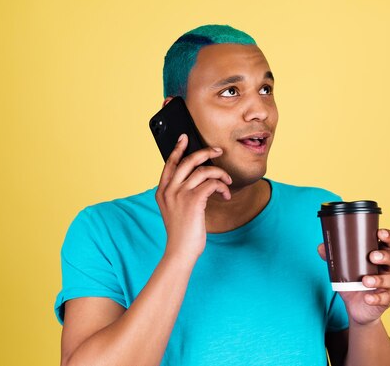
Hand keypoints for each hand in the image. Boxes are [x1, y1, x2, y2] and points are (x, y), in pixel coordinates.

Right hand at [155, 134, 231, 260]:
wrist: (180, 251)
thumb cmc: (181, 232)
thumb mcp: (175, 210)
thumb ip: (179, 193)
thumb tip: (197, 176)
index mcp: (162, 191)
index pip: (169, 164)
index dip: (177, 149)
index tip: (185, 137)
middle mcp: (169, 190)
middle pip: (188, 161)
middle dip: (206, 152)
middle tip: (218, 151)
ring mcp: (180, 194)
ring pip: (204, 170)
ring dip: (220, 174)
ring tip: (227, 182)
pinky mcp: (193, 200)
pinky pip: (212, 183)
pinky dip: (222, 187)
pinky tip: (225, 195)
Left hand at [317, 228, 389, 325]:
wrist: (356, 308)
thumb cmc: (352, 282)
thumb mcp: (342, 268)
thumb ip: (333, 257)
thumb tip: (321, 247)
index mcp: (380, 256)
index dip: (389, 237)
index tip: (379, 233)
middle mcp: (387, 269)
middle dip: (387, 256)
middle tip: (372, 256)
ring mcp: (388, 285)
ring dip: (379, 279)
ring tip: (365, 280)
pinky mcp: (386, 299)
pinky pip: (385, 298)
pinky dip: (376, 298)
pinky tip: (367, 298)